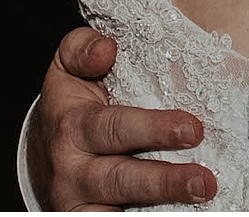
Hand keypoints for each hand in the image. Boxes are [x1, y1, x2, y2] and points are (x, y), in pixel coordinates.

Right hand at [29, 27, 214, 209]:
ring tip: (200, 197)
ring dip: (161, 207)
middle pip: (120, 178)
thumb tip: (106, 49)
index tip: (192, 129)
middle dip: (164, 182)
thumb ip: (82, 49)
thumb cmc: (72, 102)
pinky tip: (178, 213)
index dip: (153, 129)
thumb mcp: (68, 67)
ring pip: (118, 208)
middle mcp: (71, 168)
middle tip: (204, 180)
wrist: (43, 151)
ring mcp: (77, 201)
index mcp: (72, 125)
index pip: (113, 128)